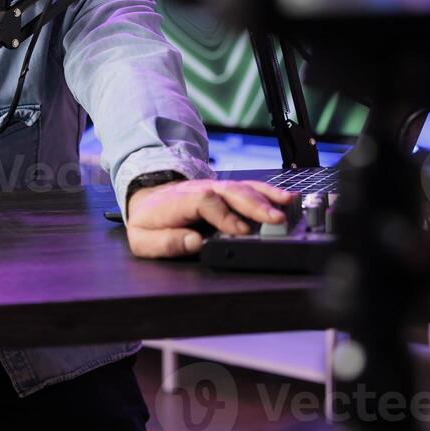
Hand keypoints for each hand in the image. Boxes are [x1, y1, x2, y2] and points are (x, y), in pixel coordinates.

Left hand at [125, 179, 293, 257]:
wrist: (149, 199)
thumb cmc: (149, 222)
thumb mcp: (142, 239)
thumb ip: (164, 243)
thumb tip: (193, 242)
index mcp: (178, 201)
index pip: (204, 201)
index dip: (224, 215)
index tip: (240, 230)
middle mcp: (200, 189)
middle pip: (230, 191)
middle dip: (254, 205)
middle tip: (274, 220)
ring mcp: (215, 188)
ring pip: (243, 188)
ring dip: (266, 197)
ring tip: (286, 206)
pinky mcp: (227, 191)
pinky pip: (250, 188)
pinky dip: (269, 192)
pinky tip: (287, 198)